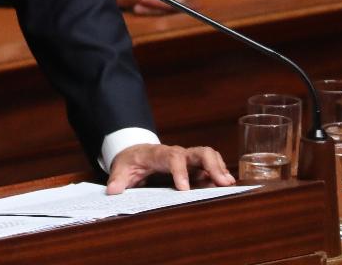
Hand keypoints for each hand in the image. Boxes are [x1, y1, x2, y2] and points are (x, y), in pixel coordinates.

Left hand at [106, 143, 233, 193]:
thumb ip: (117, 179)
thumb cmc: (130, 161)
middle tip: (223, 182)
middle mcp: (177, 153)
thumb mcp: (121, 169)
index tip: (184, 189)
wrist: (134, 151)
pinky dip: (219, 172)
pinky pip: (210, 164)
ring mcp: (187, 158)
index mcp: (158, 154)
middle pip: (199, 151)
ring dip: (220, 168)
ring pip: (208, 155)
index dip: (180, 172)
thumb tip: (113, 191)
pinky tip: (226, 185)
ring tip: (229, 185)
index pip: (173, 158)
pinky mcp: (193, 166)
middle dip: (212, 165)